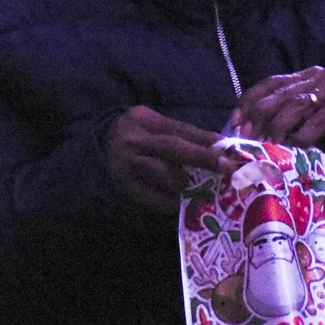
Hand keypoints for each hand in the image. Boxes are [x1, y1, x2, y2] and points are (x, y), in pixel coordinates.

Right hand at [104, 106, 229, 214]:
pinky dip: (171, 202)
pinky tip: (181, 204)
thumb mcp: (149, 123)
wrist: (95, 146)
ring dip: (186, 183)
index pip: (181, 129)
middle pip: (174, 148)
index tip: (229, 149)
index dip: (207, 140)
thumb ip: (176, 132)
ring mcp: (128, 164)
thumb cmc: (131, 134)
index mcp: (144, 120)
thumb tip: (214, 146)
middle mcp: (136, 141)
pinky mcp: (124, 186)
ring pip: (164, 175)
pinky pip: (153, 198)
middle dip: (203, 158)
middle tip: (226, 167)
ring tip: (201, 190)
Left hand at [227, 67, 324, 146]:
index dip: (248, 103)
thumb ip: (282, 112)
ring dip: (277, 130)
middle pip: (277, 97)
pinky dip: (302, 137)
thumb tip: (247, 130)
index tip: (234, 122)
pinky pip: (316, 123)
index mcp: (300, 77)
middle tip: (247, 141)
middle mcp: (312, 78)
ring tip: (267, 147)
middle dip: (258, 120)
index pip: (267, 85)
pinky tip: (293, 149)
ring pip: (294, 107)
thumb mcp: (306, 108)